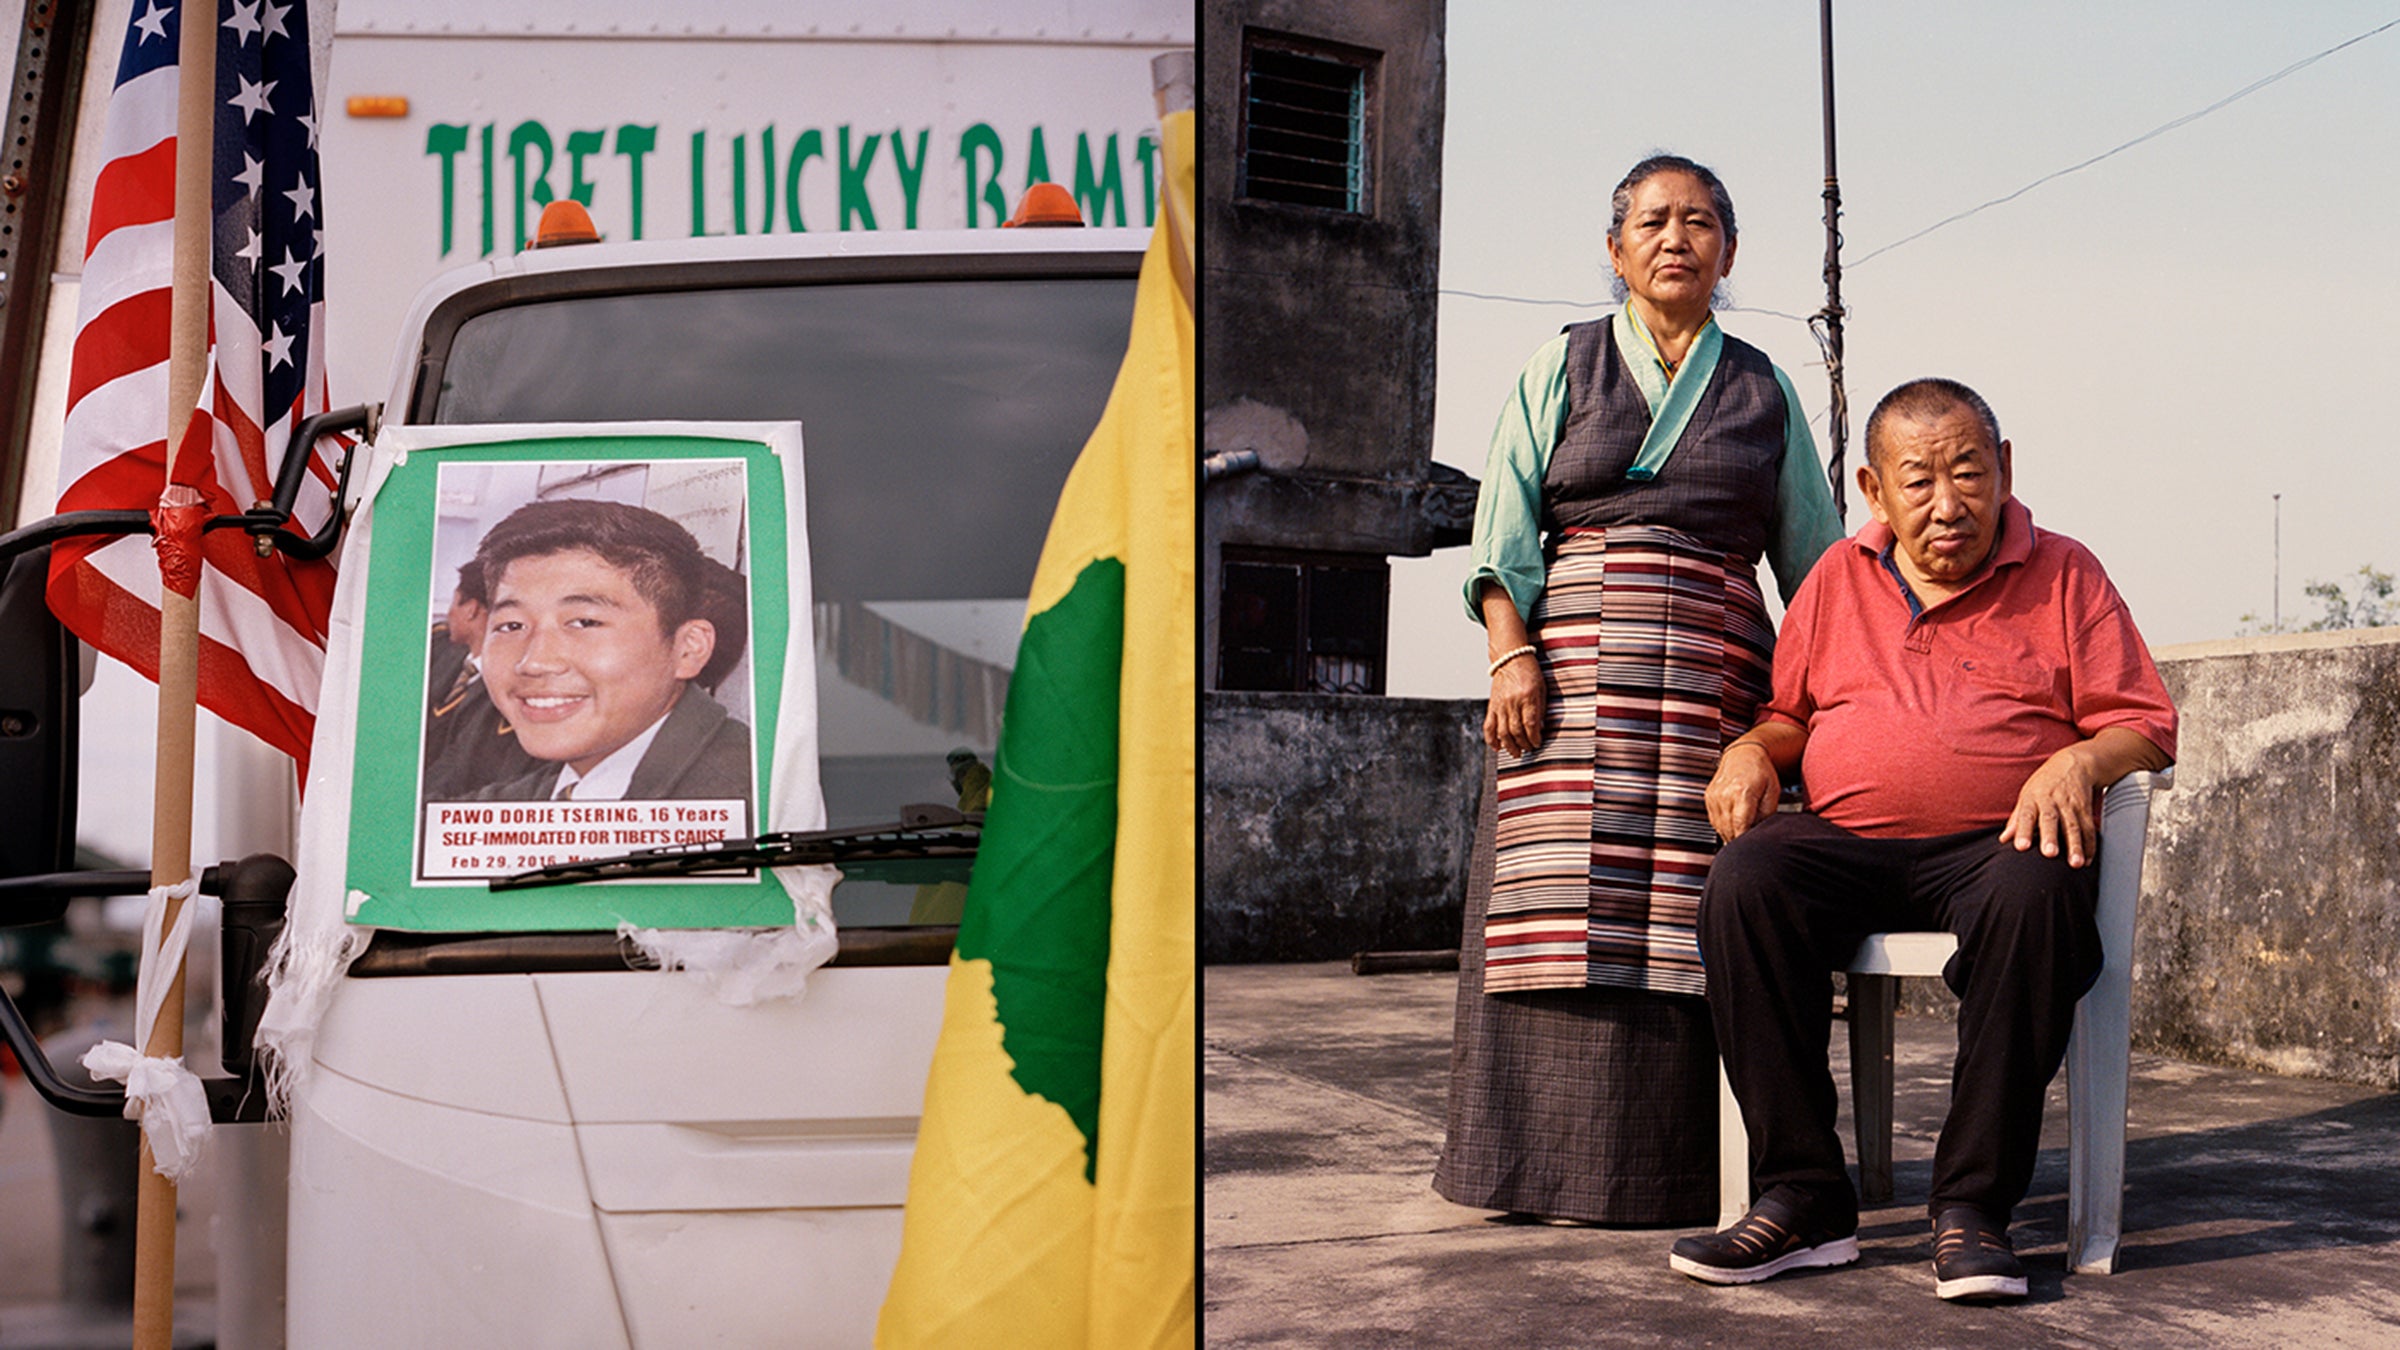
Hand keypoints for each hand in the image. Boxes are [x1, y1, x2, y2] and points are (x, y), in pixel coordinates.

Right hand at [1484, 651, 1545, 756]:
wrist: (1511, 659)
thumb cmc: (1530, 673)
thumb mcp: (1542, 689)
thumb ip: (1541, 709)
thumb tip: (1539, 729)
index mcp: (1527, 697)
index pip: (1530, 723)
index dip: (1534, 737)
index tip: (1538, 743)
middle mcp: (1512, 702)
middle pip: (1516, 730)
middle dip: (1524, 744)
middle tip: (1529, 750)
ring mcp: (1500, 705)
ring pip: (1502, 732)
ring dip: (1509, 746)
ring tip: (1516, 753)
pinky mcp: (1491, 706)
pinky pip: (1488, 726)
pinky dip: (1491, 739)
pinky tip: (1496, 748)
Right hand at [1706, 740, 1780, 841]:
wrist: (1743, 753)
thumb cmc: (1761, 771)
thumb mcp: (1773, 792)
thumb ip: (1767, 815)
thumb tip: (1760, 833)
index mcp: (1742, 792)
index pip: (1741, 826)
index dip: (1746, 840)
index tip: (1752, 846)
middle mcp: (1724, 794)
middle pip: (1728, 829)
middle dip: (1739, 840)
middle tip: (1750, 844)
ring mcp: (1714, 796)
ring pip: (1719, 827)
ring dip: (1730, 834)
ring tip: (1742, 834)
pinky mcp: (1708, 797)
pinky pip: (1714, 820)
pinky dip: (1723, 826)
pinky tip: (1733, 825)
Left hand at [2000, 744, 2102, 867]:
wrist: (2072, 765)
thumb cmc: (2044, 785)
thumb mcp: (2026, 796)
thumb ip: (2016, 820)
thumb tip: (2003, 839)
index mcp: (2033, 799)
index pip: (2026, 815)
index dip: (2022, 831)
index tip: (2021, 847)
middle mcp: (2051, 801)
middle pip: (2051, 820)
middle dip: (2050, 837)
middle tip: (2049, 854)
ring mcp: (2070, 805)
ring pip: (2074, 826)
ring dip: (2075, 846)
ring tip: (2076, 863)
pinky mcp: (2085, 809)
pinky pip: (2089, 828)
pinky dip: (2090, 845)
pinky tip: (2087, 860)